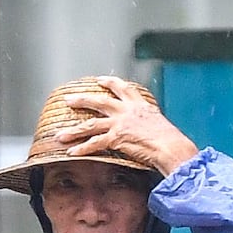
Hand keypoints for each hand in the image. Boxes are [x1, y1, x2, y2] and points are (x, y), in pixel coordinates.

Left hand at [75, 81, 192, 176]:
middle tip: (68, 99)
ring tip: (60, 135)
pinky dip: (82, 148)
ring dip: (74, 130)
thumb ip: (148, 123)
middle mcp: (127, 111)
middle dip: (82, 100)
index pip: (122, 88)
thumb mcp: (160, 124)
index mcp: (139, 105)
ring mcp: (120, 123)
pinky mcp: (116, 138)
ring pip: (91, 123)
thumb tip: (147, 129)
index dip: (109, 82)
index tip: (100, 80)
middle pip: (99, 101)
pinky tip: (72, 152)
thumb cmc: (170, 140)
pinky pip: (95, 143)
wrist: (171, 146)